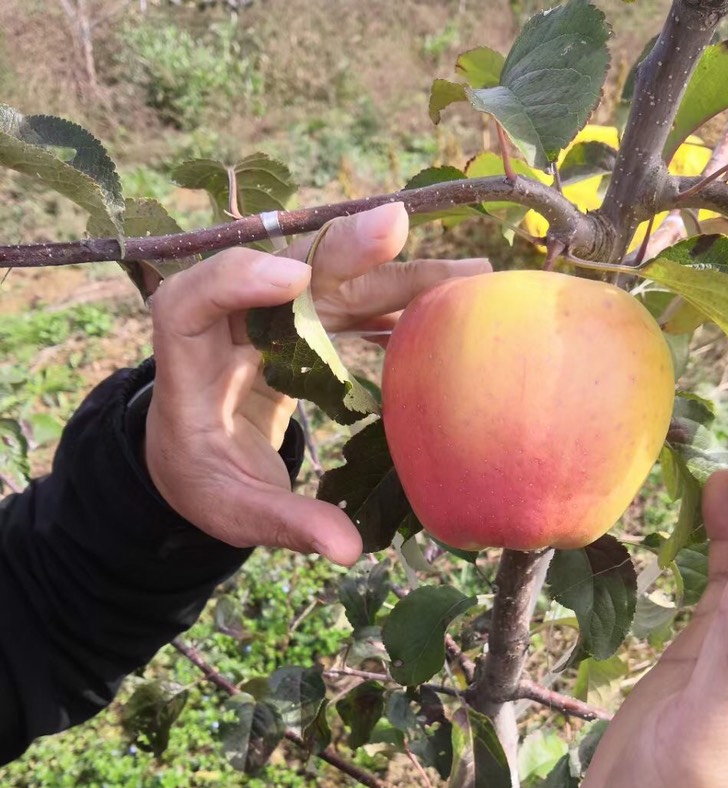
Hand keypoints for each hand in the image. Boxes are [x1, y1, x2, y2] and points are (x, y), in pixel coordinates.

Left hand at [145, 203, 490, 563]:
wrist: (198, 462)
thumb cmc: (205, 481)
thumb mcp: (234, 511)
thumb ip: (284, 524)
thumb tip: (347, 549)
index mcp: (188, 365)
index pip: (192, 300)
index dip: (237, 279)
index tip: (295, 281)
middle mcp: (229, 325)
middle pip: (277, 271)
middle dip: (338, 251)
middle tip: (396, 226)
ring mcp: (269, 320)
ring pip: (329, 282)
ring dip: (392, 273)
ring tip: (466, 274)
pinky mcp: (302, 328)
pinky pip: (350, 306)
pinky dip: (395, 306)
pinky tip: (447, 309)